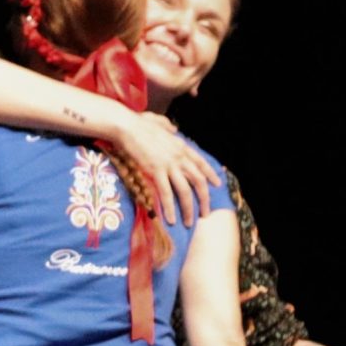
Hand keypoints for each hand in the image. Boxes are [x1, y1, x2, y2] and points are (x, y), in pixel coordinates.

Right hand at [107, 108, 216, 227]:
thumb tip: (173, 129)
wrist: (128, 126)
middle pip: (198, 181)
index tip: (217, 185)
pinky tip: (171, 219)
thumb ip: (168, 127)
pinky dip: (170, 207)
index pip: (201, 163)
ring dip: (188, 208)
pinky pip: (166, 192)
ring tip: (188, 222)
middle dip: (204, 199)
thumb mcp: (159, 123)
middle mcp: (180, 157)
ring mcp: (169, 164)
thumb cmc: (140, 123)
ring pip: (185, 190)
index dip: (211, 175)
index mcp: (181, 146)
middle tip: (205, 213)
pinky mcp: (156, 171)